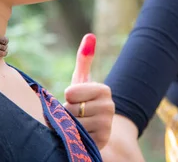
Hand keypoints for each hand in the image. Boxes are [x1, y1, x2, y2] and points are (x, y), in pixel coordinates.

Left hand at [64, 34, 114, 149]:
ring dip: (69, 126)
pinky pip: (76, 138)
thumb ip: (84, 58)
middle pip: (72, 109)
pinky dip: (74, 137)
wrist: (93, 129)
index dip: (68, 96)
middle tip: (76, 113)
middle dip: (67, 112)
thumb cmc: (83, 101)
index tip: (74, 98)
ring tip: (77, 124)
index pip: (72, 92)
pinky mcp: (101, 141)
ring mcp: (107, 126)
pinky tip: (80, 135)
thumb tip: (90, 35)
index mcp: (105, 90)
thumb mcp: (81, 80)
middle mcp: (110, 107)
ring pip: (74, 124)